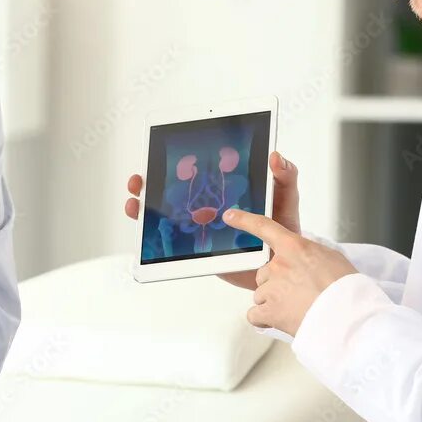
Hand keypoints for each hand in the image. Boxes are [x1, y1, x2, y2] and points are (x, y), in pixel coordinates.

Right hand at [124, 151, 301, 290]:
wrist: (283, 267)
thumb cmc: (284, 228)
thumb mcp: (286, 198)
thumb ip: (285, 176)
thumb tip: (276, 156)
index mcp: (225, 188)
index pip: (194, 171)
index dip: (174, 163)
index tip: (157, 154)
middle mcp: (208, 205)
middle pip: (172, 191)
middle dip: (150, 183)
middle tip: (140, 180)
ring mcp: (202, 227)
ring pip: (167, 215)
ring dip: (145, 207)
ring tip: (135, 202)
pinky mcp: (202, 249)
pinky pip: (176, 244)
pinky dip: (156, 239)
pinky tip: (147, 231)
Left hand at [223, 209, 356, 336]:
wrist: (346, 317)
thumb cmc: (345, 289)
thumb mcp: (331, 258)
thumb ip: (308, 254)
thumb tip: (303, 260)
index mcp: (294, 248)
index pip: (264, 227)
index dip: (244, 220)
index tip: (230, 216)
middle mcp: (278, 265)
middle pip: (264, 273)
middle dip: (275, 283)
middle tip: (298, 293)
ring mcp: (270, 289)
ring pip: (261, 294)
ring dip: (273, 302)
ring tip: (297, 308)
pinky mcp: (268, 312)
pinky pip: (255, 314)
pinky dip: (265, 319)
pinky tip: (282, 320)